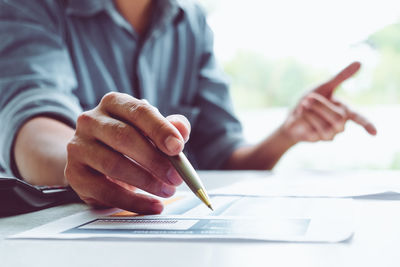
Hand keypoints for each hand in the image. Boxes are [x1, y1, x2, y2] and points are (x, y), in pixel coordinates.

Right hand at [64, 92, 190, 213]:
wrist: (94, 159)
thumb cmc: (129, 141)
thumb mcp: (152, 130)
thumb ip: (170, 128)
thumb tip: (181, 130)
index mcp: (114, 103)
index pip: (139, 112)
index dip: (160, 129)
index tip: (178, 147)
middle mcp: (91, 120)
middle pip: (124, 137)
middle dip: (155, 160)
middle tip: (176, 177)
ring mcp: (79, 147)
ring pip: (114, 164)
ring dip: (146, 181)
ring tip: (167, 190)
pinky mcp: (75, 174)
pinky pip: (105, 191)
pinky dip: (133, 201)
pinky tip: (152, 205)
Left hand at [281, 62, 376, 143]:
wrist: (289, 117)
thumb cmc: (308, 102)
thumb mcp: (323, 87)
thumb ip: (341, 77)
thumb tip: (360, 62)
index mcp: (344, 110)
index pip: (359, 118)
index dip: (367, 125)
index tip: (375, 134)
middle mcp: (340, 124)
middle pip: (339, 118)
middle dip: (321, 106)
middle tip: (307, 99)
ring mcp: (330, 134)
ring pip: (327, 125)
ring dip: (312, 112)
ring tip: (303, 105)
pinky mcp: (318, 139)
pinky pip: (314, 130)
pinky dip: (305, 119)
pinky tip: (299, 116)